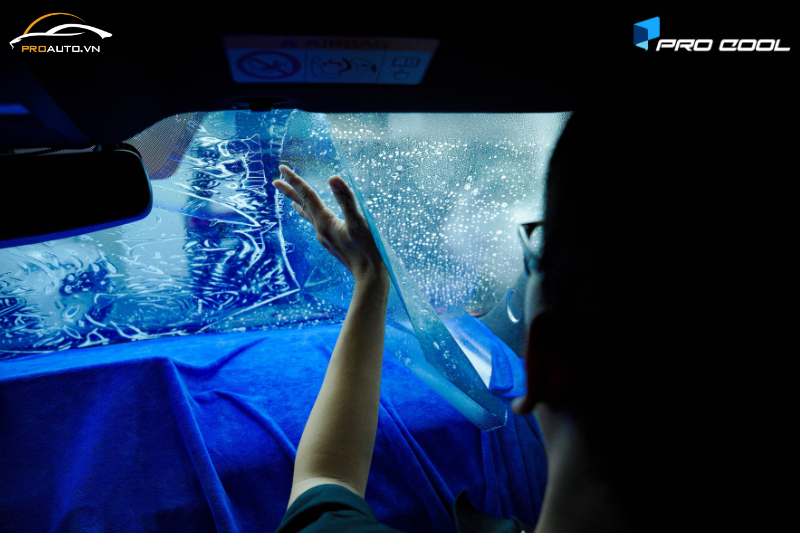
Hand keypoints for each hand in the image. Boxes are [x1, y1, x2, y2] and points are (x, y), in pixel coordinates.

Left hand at [272, 165, 388, 283]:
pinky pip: (316, 224)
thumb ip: (346, 199)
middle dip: (290, 191)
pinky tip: (315, 218)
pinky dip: (311, 216)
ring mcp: (325, 237)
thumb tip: (332, 178)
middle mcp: (320, 229)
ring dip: (299, 204)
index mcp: (324, 221)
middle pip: (302, 205)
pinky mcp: (332, 242)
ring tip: (290, 200)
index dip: (295, 180)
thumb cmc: (367, 248)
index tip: (282, 167)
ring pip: (308, 216)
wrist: (369, 276)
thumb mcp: (358, 221)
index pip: (306, 195)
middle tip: (275, 181)